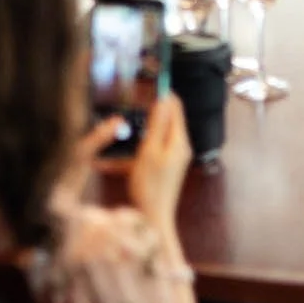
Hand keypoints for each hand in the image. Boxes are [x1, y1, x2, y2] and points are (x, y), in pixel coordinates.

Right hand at [127, 93, 191, 228]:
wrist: (154, 219)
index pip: (175, 105)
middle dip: (150, 106)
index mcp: (180, 140)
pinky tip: (123, 149)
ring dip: (143, 124)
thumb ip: (157, 124)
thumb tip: (163, 97)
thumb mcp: (149, 151)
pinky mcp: (165, 165)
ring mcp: (174, 156)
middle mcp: (180, 146)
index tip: (143, 83)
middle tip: (130, 99)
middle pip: (168, 116)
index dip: (161, 91)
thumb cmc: (150, 187)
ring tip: (125, 121)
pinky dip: (140, 143)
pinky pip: (153, 146)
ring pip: (158, 131)